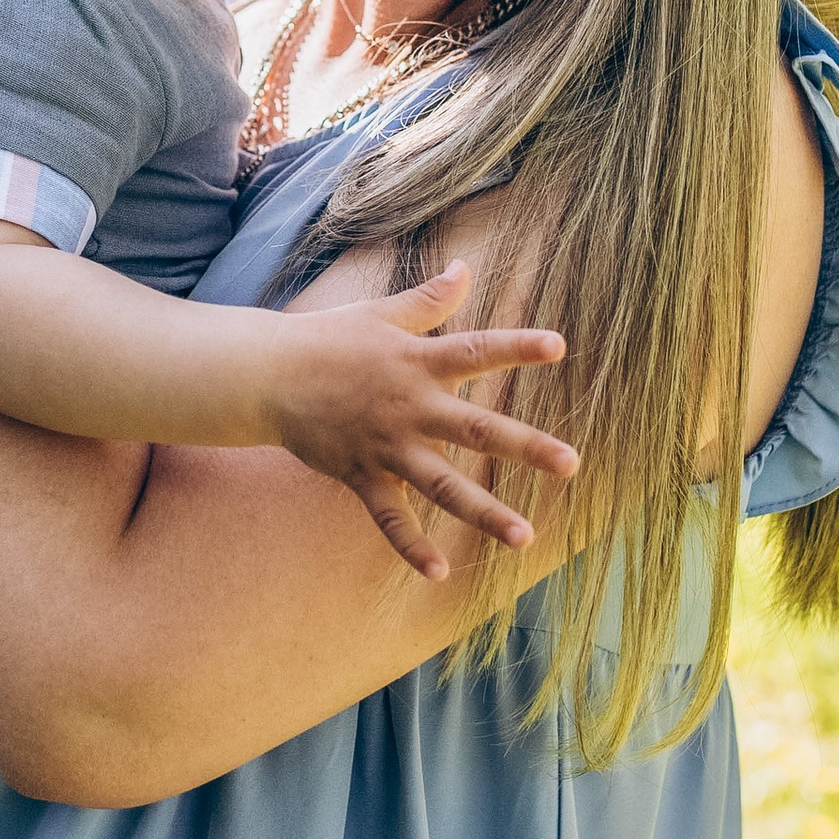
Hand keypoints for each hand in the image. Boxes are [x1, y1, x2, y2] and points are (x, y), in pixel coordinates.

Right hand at [265, 262, 575, 581]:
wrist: (267, 375)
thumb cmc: (328, 339)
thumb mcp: (381, 313)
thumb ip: (428, 300)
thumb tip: (466, 267)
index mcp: (417, 361)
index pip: (476, 350)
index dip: (516, 346)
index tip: (560, 346)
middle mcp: (410, 406)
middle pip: (476, 429)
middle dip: (526, 447)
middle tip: (572, 463)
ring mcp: (386, 445)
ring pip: (443, 485)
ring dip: (485, 511)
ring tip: (525, 536)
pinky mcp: (360, 473)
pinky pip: (388, 517)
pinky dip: (410, 545)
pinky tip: (439, 572)